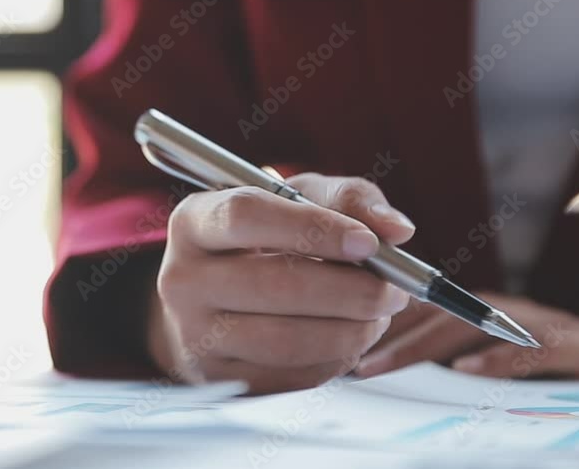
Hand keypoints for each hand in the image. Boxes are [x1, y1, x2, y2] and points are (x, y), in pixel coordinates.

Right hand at [147, 173, 415, 393]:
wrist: (215, 299)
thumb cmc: (265, 238)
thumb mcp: (300, 199)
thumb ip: (350, 200)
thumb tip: (396, 230)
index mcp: (194, 219)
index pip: (246, 216)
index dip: (313, 228)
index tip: (368, 243)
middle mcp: (181, 278)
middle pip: (274, 284)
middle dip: (351, 290)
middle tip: (393, 290)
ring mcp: (194, 334)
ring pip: (286, 340)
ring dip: (351, 330)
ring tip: (377, 315)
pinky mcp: (218, 379)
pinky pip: (291, 376)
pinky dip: (334, 359)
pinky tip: (347, 337)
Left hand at [355, 293, 578, 379]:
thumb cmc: (552, 400)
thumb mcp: (486, 387)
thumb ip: (443, 376)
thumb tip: (372, 375)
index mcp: (491, 321)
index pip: (430, 310)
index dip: (390, 324)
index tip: (349, 347)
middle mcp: (518, 316)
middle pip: (448, 314)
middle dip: (398, 340)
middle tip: (359, 365)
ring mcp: (556, 328)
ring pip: (485, 325)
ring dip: (433, 346)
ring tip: (391, 366)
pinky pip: (544, 350)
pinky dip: (506, 360)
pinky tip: (471, 374)